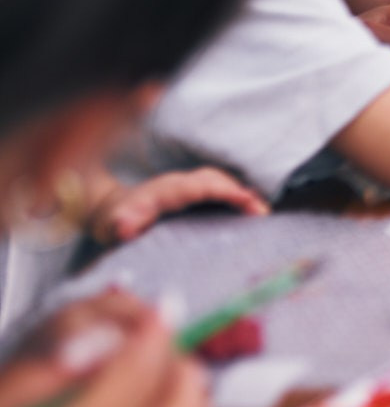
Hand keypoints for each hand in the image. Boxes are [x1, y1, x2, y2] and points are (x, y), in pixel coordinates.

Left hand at [88, 168, 267, 246]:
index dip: (223, 191)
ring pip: (219, 181)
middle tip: (263, 212)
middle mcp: (178, 183)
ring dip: (241, 193)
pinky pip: (218, 187)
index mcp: (163, 191)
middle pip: (214, 180)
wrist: (110, 209)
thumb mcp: (111, 226)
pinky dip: (237, 195)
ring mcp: (187, 185)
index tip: (246, 200)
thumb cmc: (114, 222)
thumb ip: (120, 225)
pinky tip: (253, 210)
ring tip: (262, 212)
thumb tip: (124, 226)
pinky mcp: (192, 192)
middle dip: (239, 192)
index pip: (199, 186)